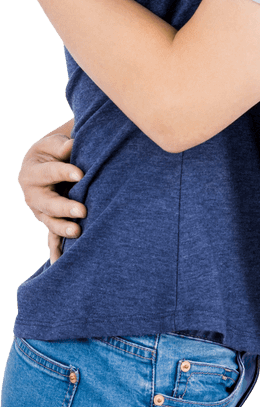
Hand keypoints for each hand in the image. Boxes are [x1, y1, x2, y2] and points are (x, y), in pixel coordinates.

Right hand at [18, 129, 85, 263]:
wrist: (49, 162)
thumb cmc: (55, 150)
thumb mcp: (54, 144)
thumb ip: (61, 146)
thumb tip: (71, 147)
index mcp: (31, 172)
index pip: (48, 172)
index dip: (64, 172)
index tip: (81, 174)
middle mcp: (32, 195)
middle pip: (47, 203)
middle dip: (64, 208)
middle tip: (82, 210)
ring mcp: (40, 211)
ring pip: (49, 222)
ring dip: (62, 228)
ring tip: (78, 232)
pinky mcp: (49, 221)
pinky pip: (51, 239)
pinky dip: (55, 251)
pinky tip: (59, 262)